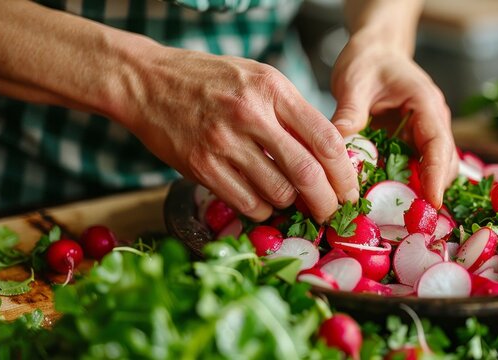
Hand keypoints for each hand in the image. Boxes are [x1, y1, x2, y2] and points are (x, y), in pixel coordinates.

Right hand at [118, 47, 358, 222]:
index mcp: (272, 89)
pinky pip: (246, 203)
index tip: (349, 190)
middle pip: (306, 173)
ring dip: (290, 205)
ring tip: (288, 199)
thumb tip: (328, 154)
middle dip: (326, 202)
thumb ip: (292, 112)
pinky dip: (261, 209)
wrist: (148, 82)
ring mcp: (223, 143)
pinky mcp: (201, 167)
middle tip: (330, 212)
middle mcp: (250, 115)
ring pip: (277, 193)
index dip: (344, 172)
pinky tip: (261, 201)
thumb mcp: (258, 78)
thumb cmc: (209, 80)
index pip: (326, 138)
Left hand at [330, 37, 458, 208]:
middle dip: (433, 189)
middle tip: (412, 219)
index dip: (436, 174)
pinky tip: (388, 197)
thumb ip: (349, 111)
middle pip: (445, 162)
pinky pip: (417, 166)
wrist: (374, 50)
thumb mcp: (354, 82)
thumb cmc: (367, 61)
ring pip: (435, 168)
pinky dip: (407, 182)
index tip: (431, 201)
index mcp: (426, 104)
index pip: (439, 143)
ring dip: (421, 189)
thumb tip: (337, 141)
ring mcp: (425, 132)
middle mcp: (433, 120)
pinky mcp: (413, 140)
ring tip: (399, 214)